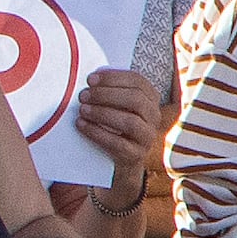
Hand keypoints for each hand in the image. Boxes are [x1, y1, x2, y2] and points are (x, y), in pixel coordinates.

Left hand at [70, 65, 162, 200]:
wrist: (119, 159)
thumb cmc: (113, 124)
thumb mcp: (116, 105)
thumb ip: (110, 91)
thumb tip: (92, 78)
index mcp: (151, 99)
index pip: (138, 82)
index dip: (113, 78)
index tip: (90, 79)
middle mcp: (154, 117)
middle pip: (135, 100)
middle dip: (106, 95)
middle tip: (84, 95)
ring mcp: (148, 137)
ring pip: (130, 122)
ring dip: (102, 113)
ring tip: (82, 110)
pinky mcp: (137, 155)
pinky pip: (119, 143)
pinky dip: (97, 132)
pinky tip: (82, 125)